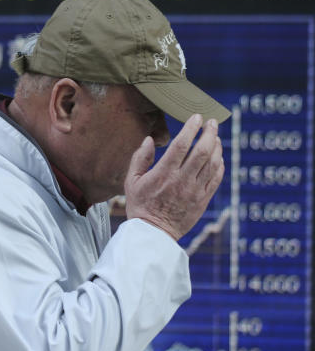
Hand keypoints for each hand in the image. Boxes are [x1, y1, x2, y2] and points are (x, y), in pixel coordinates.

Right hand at [124, 114, 224, 240]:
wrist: (154, 233)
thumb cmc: (140, 204)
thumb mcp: (131, 180)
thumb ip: (140, 158)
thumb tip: (150, 139)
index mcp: (163, 174)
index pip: (182, 145)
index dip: (191, 129)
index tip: (196, 117)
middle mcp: (182, 180)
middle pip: (202, 151)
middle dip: (209, 133)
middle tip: (212, 122)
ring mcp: (195, 191)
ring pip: (212, 164)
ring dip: (217, 147)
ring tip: (216, 136)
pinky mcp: (203, 200)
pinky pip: (216, 179)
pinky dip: (220, 165)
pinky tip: (219, 156)